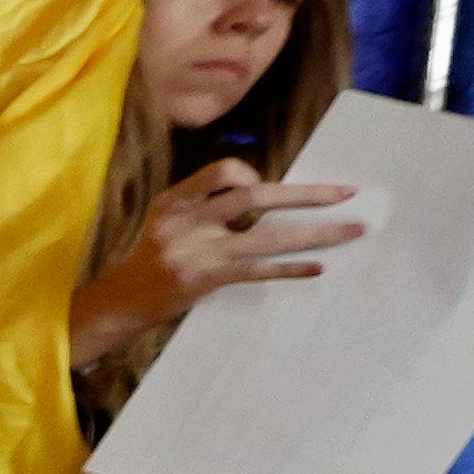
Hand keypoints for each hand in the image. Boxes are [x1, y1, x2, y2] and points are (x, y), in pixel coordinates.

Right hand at [71, 159, 362, 366]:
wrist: (120, 302)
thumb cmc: (152, 260)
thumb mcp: (169, 221)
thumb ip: (206, 205)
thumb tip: (260, 195)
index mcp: (177, 200)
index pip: (224, 171)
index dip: (254, 174)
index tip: (271, 187)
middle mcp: (187, 220)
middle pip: (255, 196)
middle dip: (308, 194)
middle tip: (346, 193)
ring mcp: (197, 251)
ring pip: (267, 236)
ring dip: (316, 233)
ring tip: (352, 230)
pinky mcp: (205, 279)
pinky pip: (258, 270)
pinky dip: (290, 269)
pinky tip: (316, 268)